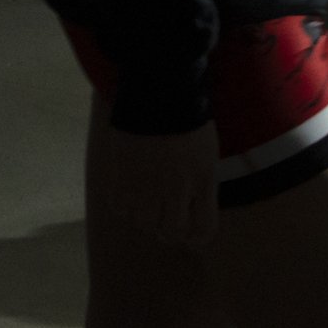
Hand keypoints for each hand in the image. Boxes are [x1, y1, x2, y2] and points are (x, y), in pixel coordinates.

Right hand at [93, 119, 219, 250]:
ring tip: (144, 204)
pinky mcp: (123, 174)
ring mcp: (148, 183)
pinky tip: (128, 193)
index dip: (197, 238)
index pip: (204, 229)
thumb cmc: (187, 117)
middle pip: (171, 231)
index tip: (190, 234)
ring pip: (144, 223)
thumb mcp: (206, 153)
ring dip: (145, 218)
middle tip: (163, 220)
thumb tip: (191, 207)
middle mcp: (177, 188)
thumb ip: (201, 183)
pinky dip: (124, 206)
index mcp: (203, 181)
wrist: (158, 90)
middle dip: (168, 230)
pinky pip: (120, 208)